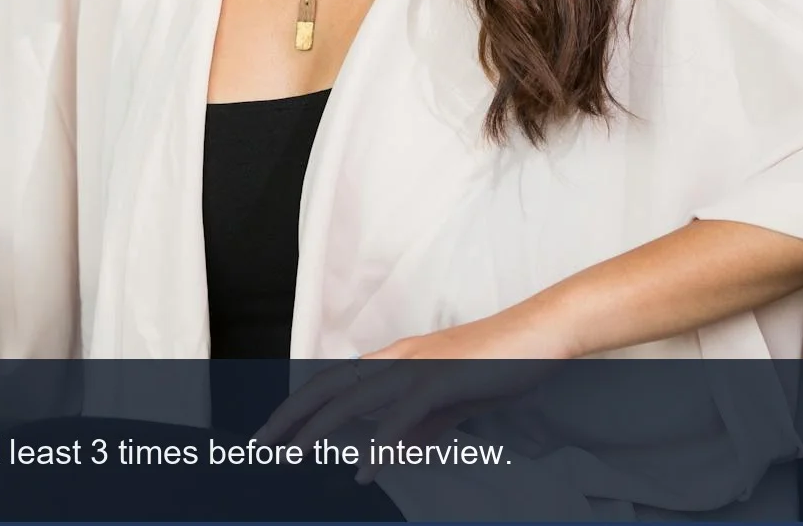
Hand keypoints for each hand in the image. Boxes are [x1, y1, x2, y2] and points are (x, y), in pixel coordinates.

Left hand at [253, 312, 570, 483]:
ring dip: (319, 429)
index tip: (274, 433)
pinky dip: (378, 444)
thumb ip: (420, 426)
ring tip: (294, 456)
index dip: (299, 406)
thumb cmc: (498, 363)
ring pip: (353, 399)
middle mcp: (397, 359)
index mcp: (396, 362)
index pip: (333, 383)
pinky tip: (362, 470)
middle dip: (290, 415)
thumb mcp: (451, 403)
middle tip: (261, 444)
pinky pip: (401, 416)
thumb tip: (392, 452)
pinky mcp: (442, 379)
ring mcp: (418, 367)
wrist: (542, 333)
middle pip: (328, 386)